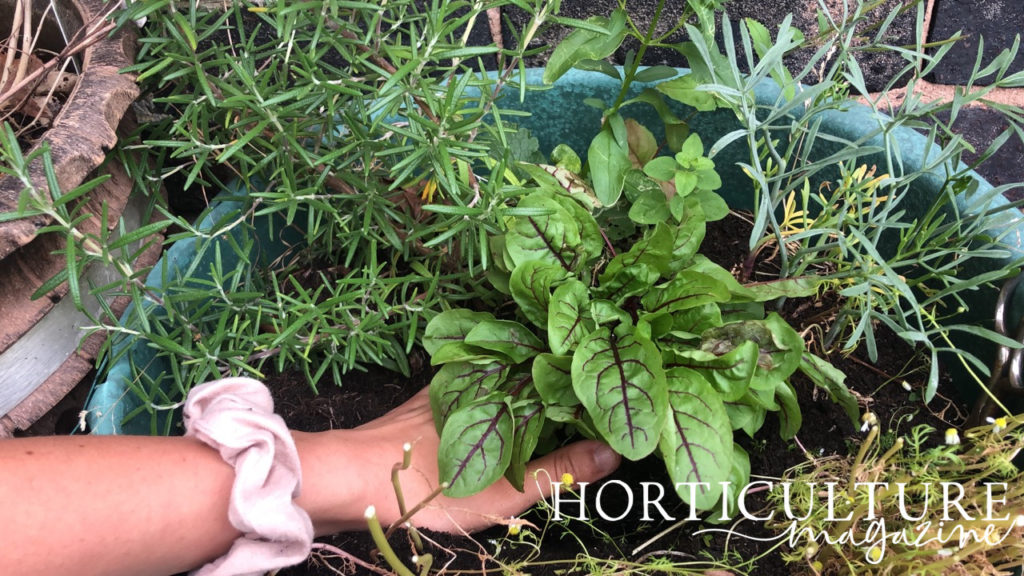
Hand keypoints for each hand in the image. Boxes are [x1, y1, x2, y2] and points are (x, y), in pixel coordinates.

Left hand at [297, 386, 620, 533]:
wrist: (348, 479)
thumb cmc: (427, 485)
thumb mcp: (502, 489)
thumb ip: (558, 471)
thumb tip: (613, 452)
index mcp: (500, 388)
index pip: (556, 376)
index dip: (584, 388)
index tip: (610, 403)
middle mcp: (477, 378)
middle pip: (531, 377)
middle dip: (559, 389)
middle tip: (590, 407)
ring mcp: (449, 390)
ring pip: (501, 386)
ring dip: (527, 396)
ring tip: (554, 415)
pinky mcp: (426, 407)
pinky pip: (474, 398)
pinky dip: (494, 407)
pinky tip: (498, 426)